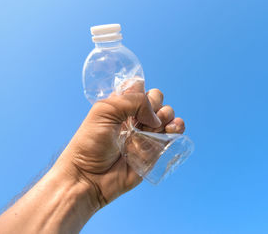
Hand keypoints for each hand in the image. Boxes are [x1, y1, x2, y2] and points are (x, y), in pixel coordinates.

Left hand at [57, 85, 184, 208]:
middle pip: (158, 100)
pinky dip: (177, 128)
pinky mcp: (156, 151)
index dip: (143, 92)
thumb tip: (155, 116)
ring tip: (155, 128)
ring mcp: (147, 134)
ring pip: (168, 116)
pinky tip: (171, 130)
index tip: (136, 102)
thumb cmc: (90, 143)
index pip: (141, 89)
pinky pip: (174, 135)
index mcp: (121, 106)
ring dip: (168, 116)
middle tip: (143, 120)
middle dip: (157, 105)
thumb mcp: (104, 111)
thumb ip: (133, 101)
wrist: (89, 178)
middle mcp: (135, 118)